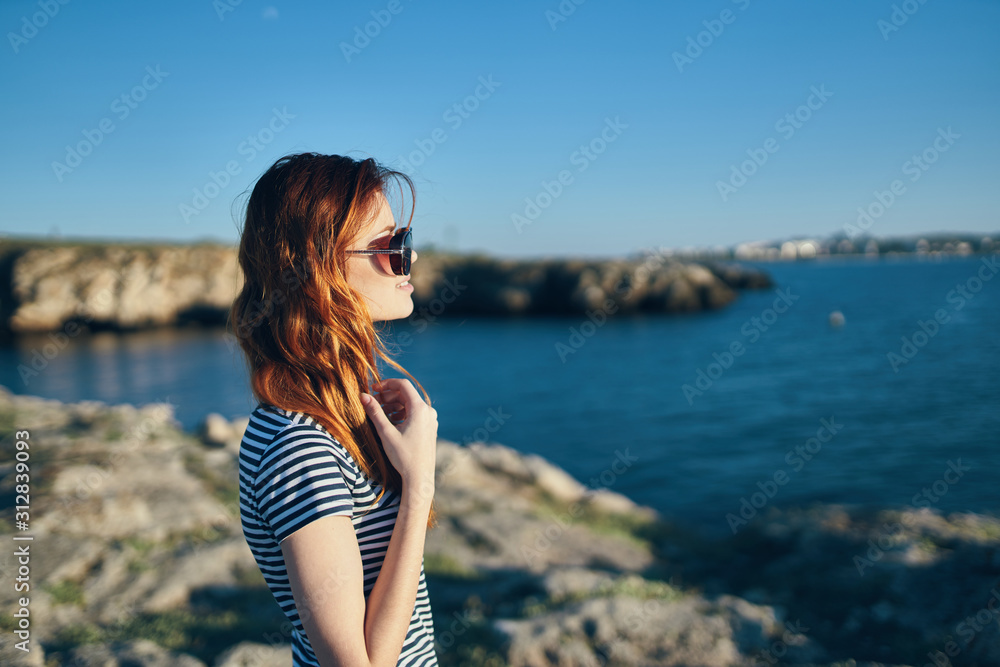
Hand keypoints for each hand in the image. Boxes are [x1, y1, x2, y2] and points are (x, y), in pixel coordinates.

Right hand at [360, 378, 437, 503]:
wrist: (420, 477)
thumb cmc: (403, 456)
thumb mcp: (386, 432)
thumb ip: (374, 412)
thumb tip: (363, 395)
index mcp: (420, 409)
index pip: (403, 385)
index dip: (386, 384)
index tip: (372, 389)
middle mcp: (428, 411)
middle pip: (406, 394)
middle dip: (388, 396)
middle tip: (373, 403)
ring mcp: (430, 419)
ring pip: (410, 404)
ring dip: (394, 405)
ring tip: (380, 414)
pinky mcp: (429, 427)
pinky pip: (415, 413)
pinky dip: (401, 413)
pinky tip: (391, 423)